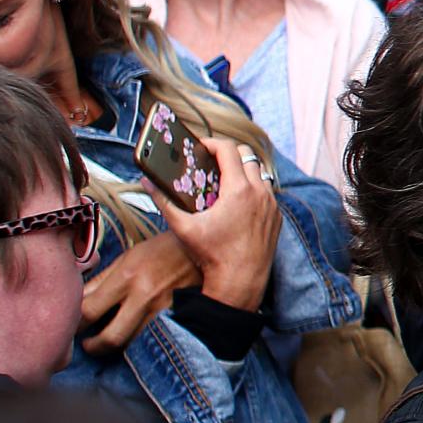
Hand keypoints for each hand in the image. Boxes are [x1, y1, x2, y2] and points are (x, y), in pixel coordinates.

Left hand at [81, 228, 197, 350]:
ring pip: (132, 345)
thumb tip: (78, 301)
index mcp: (127, 276)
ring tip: (107, 343)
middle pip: (110, 337)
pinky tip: (133, 339)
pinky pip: (152, 340)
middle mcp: (144, 296)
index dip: (75, 323)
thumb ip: (102, 280)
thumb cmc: (163, 250)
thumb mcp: (128, 256)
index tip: (74, 325)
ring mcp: (164, 311)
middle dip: (93, 347)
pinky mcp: (179, 319)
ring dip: (115, 348)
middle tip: (87, 345)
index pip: (89, 310)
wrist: (206, 250)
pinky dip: (138, 344)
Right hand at [156, 138, 282, 309]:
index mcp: (239, 190)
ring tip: (223, 179)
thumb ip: (164, 202)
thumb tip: (146, 182)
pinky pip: (268, 193)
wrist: (240, 280)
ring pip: (260, 174)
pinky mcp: (277, 217)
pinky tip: (237, 201)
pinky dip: (254, 189)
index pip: (229, 149)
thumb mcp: (183, 227)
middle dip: (229, 154)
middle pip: (247, 156)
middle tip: (211, 161)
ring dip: (243, 171)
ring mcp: (271, 205)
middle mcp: (260, 193)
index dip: (213, 143)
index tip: (201, 146)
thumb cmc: (212, 254)